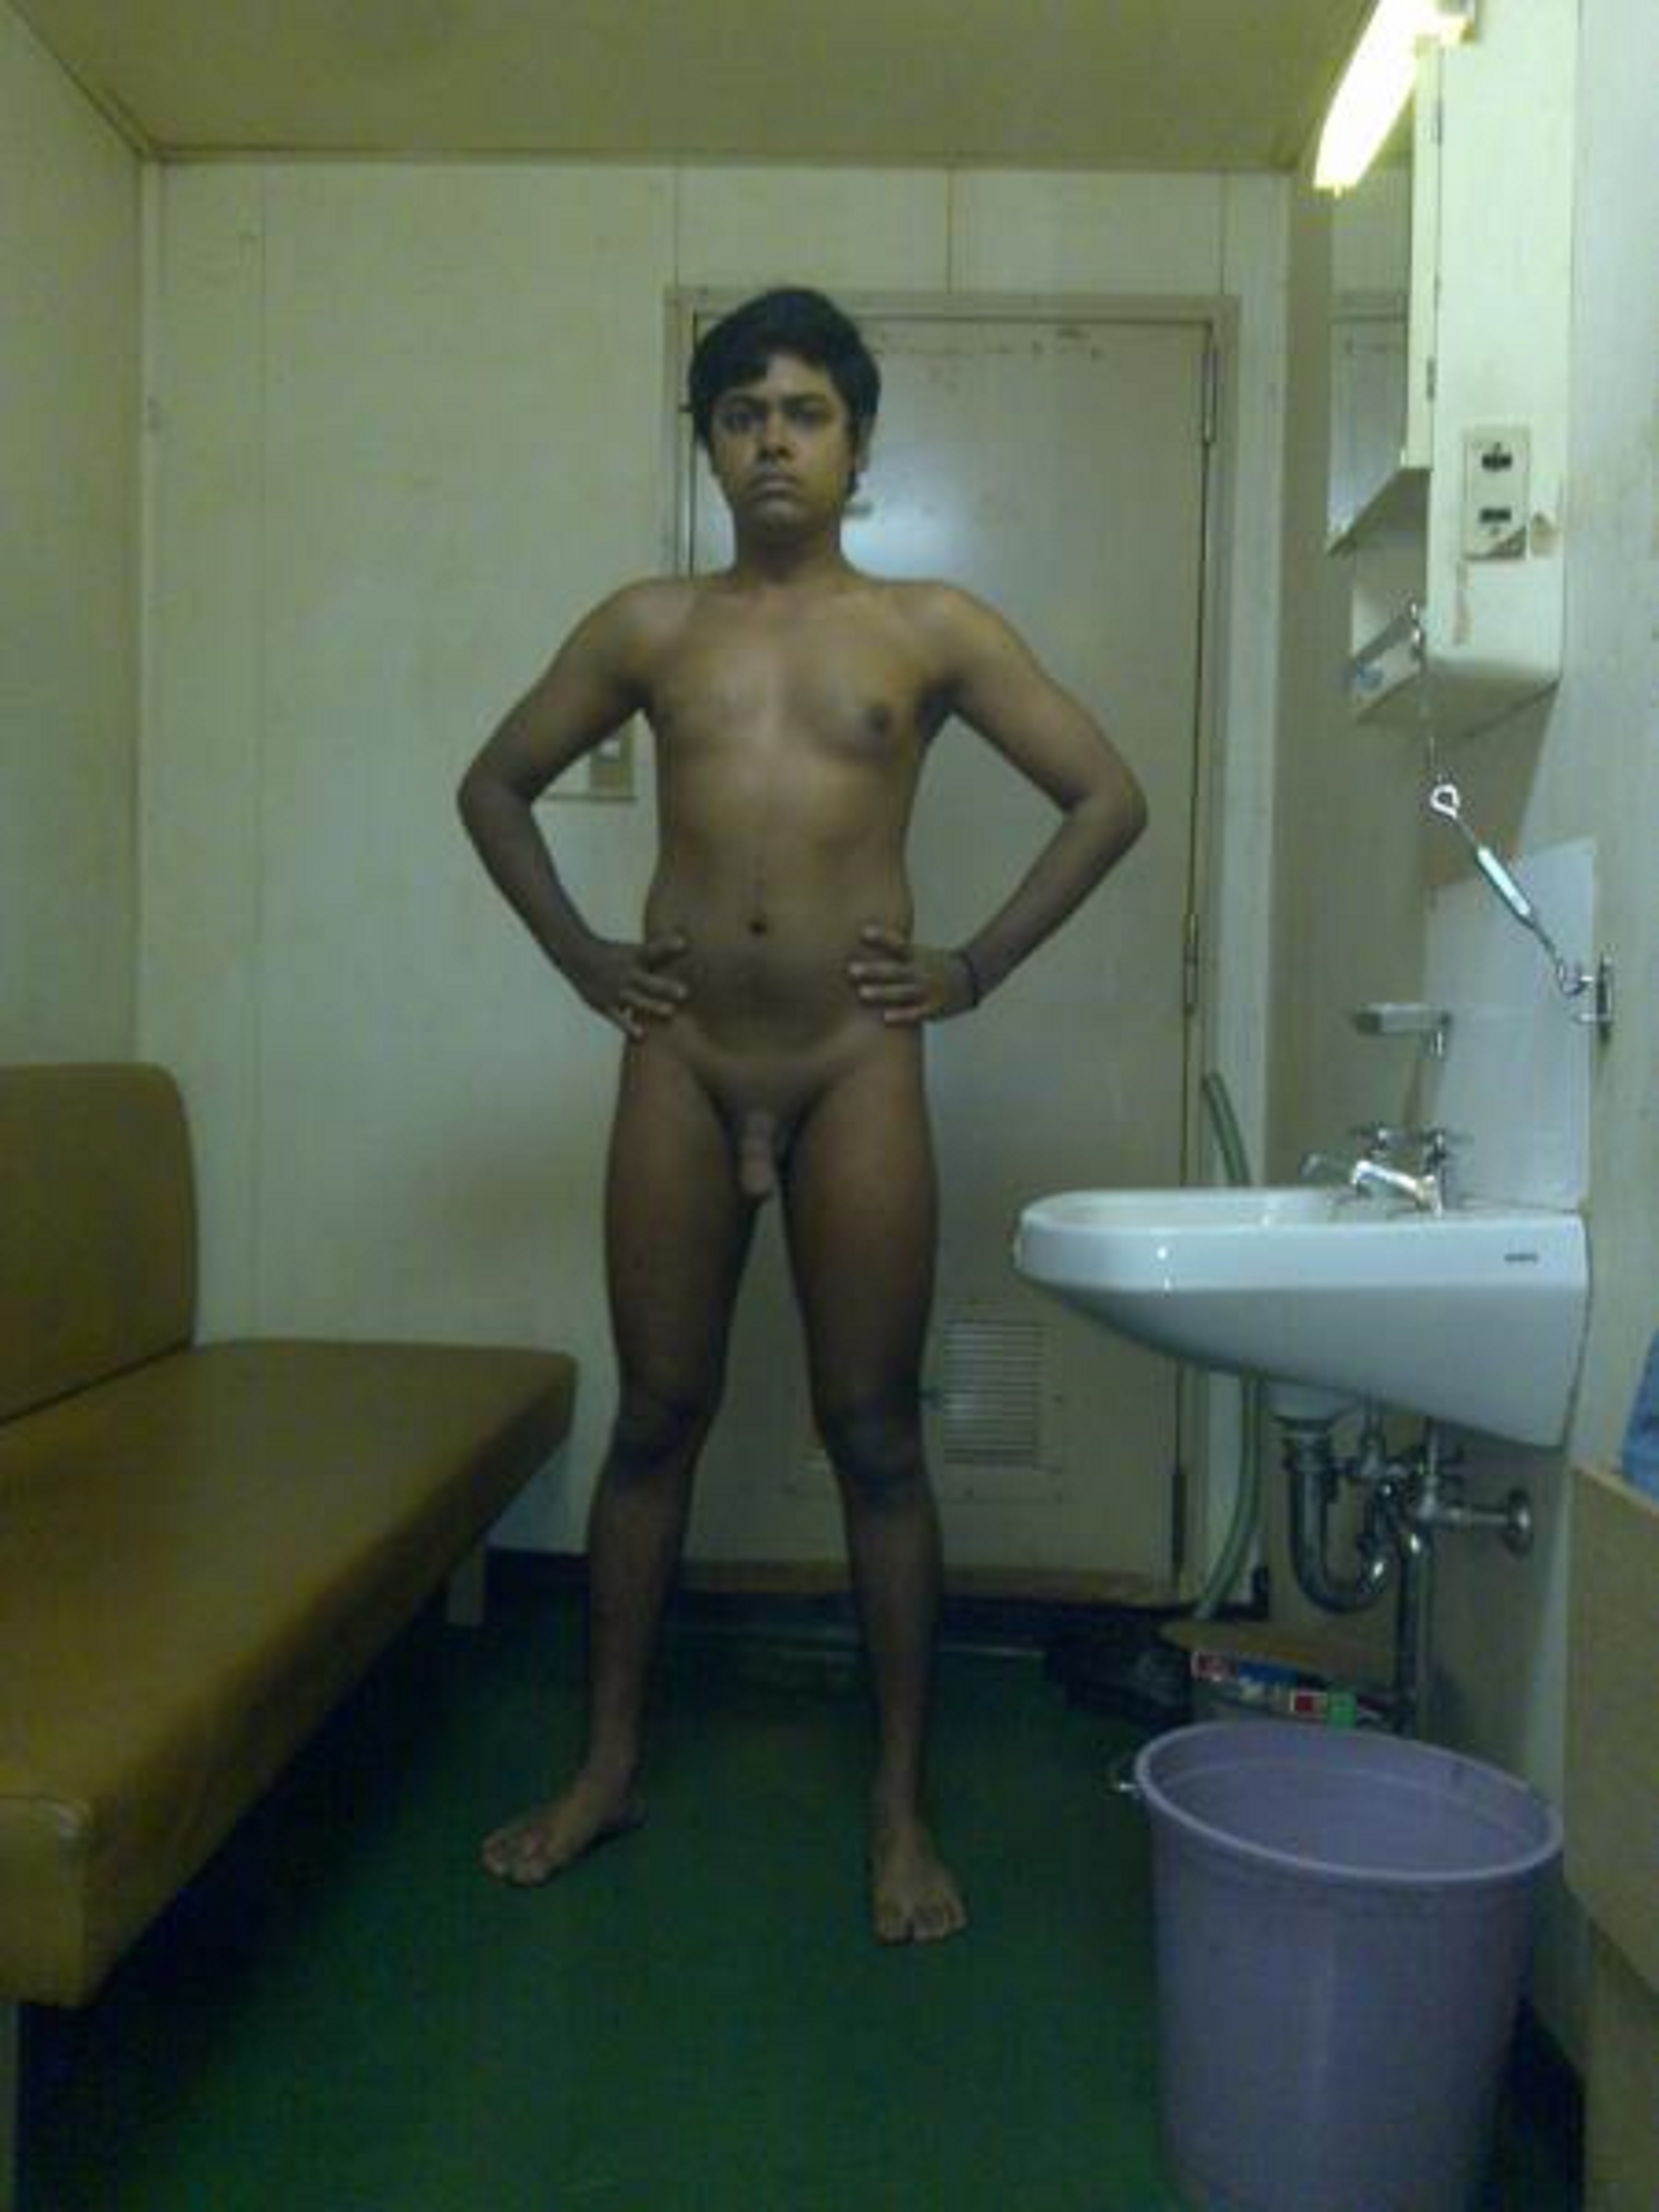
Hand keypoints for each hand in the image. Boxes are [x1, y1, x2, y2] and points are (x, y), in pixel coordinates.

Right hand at [576, 931, 690, 1038]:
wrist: (577, 957)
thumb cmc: (616, 955)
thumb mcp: (635, 950)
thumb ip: (661, 952)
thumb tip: (688, 944)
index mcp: (634, 956)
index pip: (652, 950)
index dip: (667, 946)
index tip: (683, 944)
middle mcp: (626, 973)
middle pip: (648, 980)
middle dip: (666, 986)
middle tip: (685, 992)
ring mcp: (615, 990)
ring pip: (636, 1000)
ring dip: (653, 1006)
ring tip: (670, 1012)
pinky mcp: (604, 1005)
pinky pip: (618, 1018)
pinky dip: (629, 1027)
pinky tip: (642, 1036)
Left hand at [848, 924, 977, 1024]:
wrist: (971, 978)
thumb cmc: (935, 965)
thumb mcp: (918, 952)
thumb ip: (894, 949)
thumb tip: (862, 935)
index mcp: (917, 956)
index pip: (898, 944)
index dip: (882, 937)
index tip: (862, 932)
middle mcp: (922, 972)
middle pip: (895, 970)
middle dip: (873, 970)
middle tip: (851, 969)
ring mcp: (928, 991)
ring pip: (903, 992)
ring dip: (883, 992)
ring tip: (862, 992)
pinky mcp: (934, 1008)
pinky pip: (916, 1013)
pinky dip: (902, 1015)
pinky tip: (885, 1018)